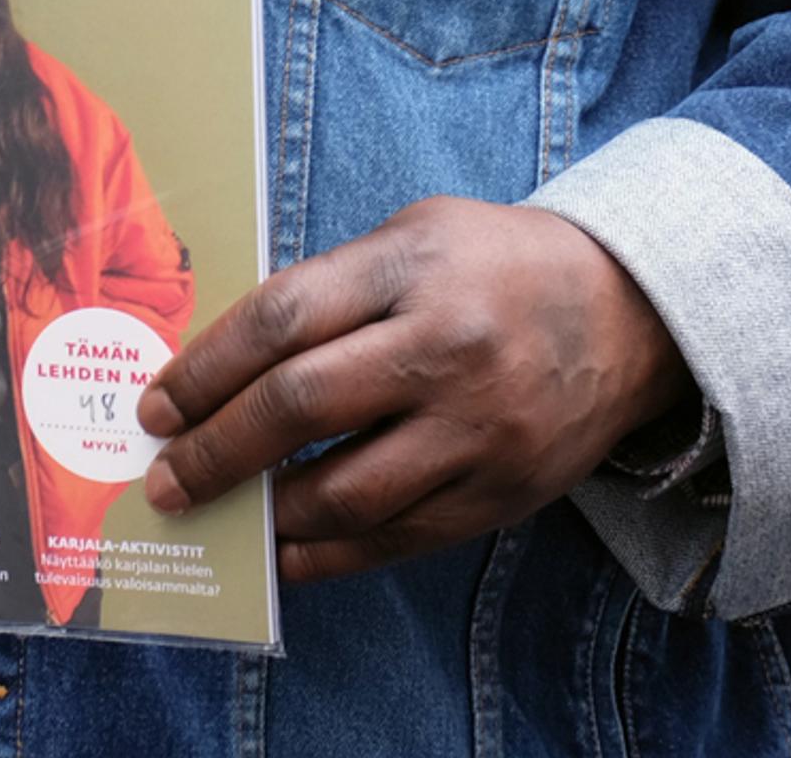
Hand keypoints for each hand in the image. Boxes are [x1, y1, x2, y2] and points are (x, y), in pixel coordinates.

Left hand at [133, 198, 691, 586]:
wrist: (632, 312)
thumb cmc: (498, 265)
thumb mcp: (417, 236)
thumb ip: (332, 291)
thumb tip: (226, 367)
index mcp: (413, 266)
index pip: (280, 319)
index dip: (204, 370)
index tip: (158, 406)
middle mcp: (445, 345)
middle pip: (299, 406)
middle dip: (215, 451)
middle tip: (167, 477)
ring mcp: (478, 427)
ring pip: (345, 490)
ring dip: (266, 512)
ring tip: (223, 512)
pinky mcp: (502, 491)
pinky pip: (396, 539)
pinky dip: (328, 554)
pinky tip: (285, 551)